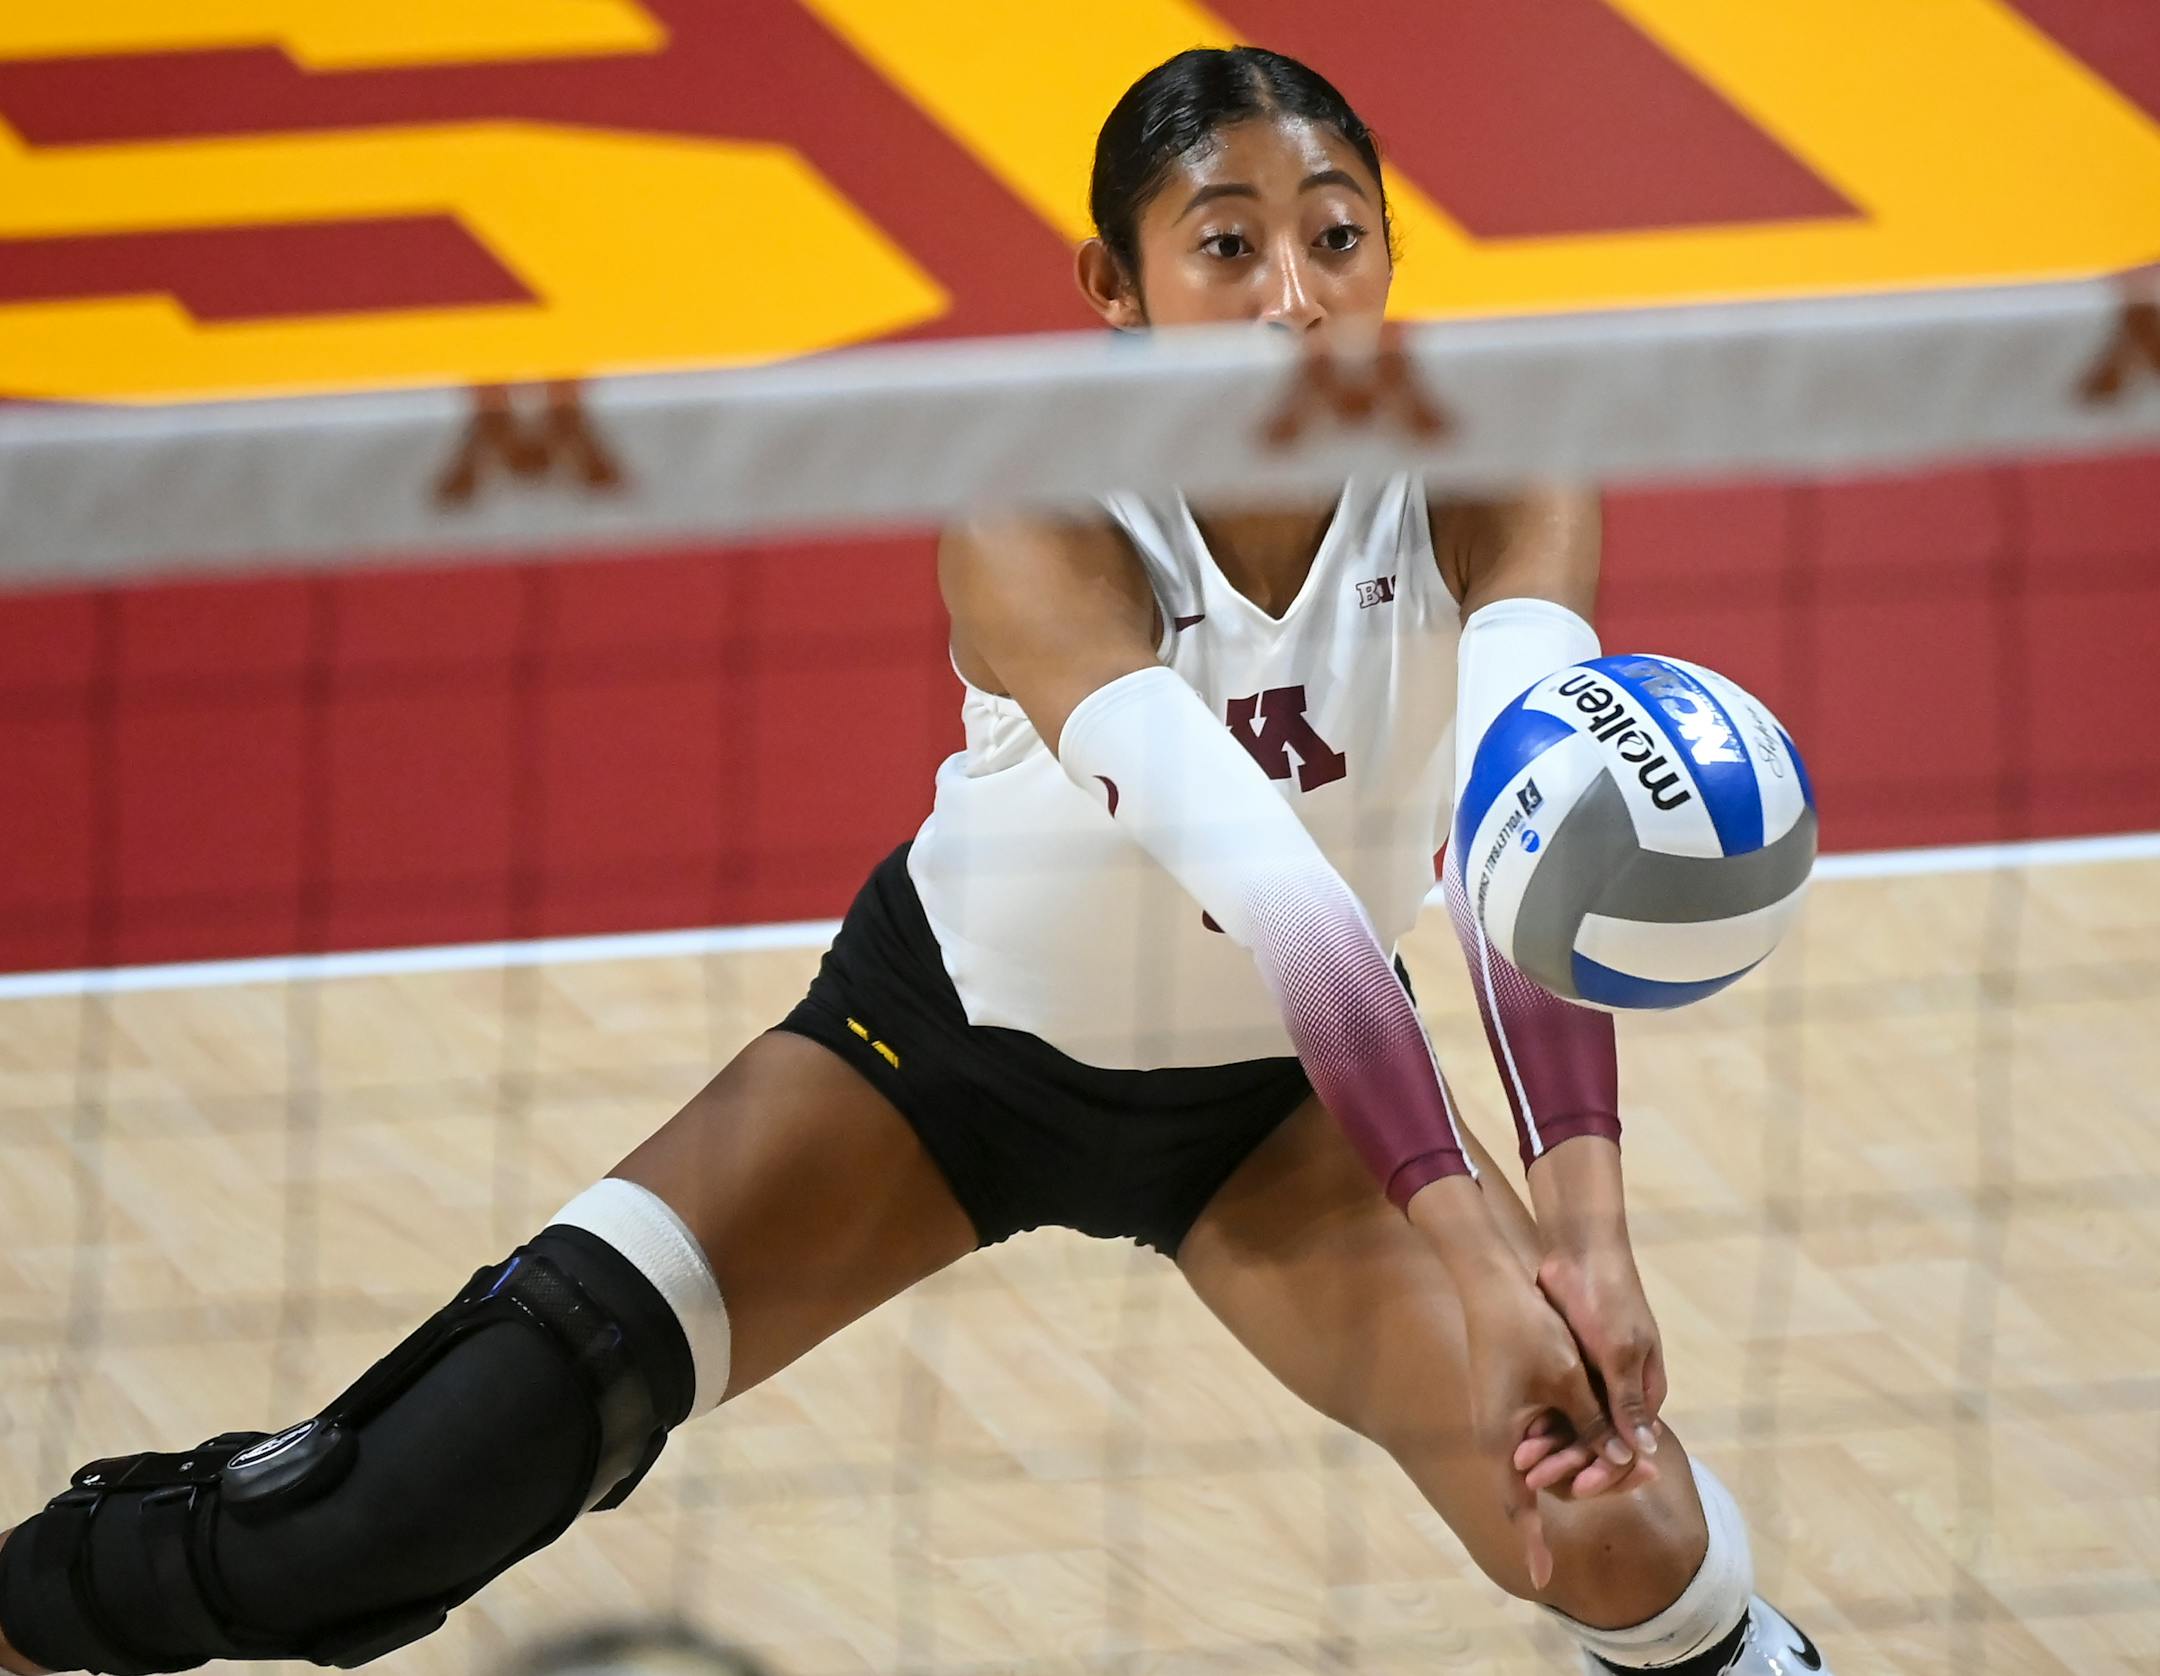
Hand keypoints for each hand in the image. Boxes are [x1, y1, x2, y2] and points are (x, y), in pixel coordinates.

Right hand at [1454, 1263, 1639, 1591]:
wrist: (1492, 1281)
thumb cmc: (1526, 1328)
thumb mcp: (1568, 1379)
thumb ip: (1595, 1425)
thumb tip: (1625, 1458)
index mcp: (1502, 1439)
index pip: (1518, 1505)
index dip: (1532, 1542)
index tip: (1543, 1579)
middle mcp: (1498, 1436)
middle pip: (1549, 1482)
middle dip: (1598, 1482)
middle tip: (1650, 1475)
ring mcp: (1504, 1419)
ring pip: (1554, 1456)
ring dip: (1593, 1459)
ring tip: (1644, 1455)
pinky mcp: (1512, 1401)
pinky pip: (1549, 1434)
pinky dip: (1580, 1437)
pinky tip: (1612, 1428)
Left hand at [1513, 1240, 1668, 1497]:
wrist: (1580, 1250)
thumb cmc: (1607, 1300)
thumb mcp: (1617, 1352)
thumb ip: (1625, 1401)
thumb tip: (1643, 1453)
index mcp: (1645, 1392)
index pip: (1628, 1449)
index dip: (1604, 1471)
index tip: (1577, 1487)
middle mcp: (1622, 1392)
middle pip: (1599, 1444)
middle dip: (1570, 1463)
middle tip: (1535, 1480)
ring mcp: (1595, 1380)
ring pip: (1575, 1428)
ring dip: (1551, 1446)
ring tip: (1521, 1464)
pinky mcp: (1569, 1366)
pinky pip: (1556, 1406)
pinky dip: (1541, 1422)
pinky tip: (1516, 1436)